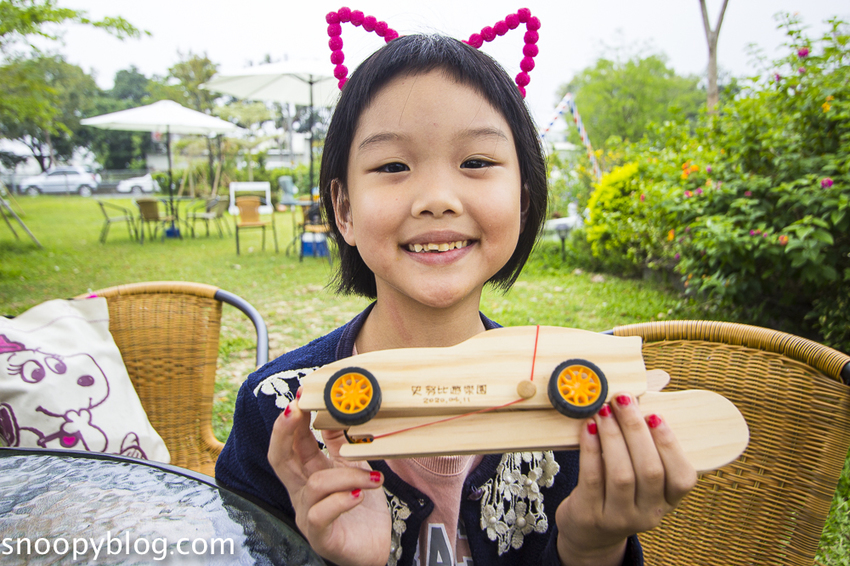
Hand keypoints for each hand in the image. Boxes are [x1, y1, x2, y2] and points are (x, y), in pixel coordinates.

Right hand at [268, 392, 390, 565]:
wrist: (377, 545)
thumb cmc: (361, 507)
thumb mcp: (351, 467)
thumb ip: (338, 443)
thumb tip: (333, 410)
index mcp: (307, 474)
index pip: (291, 443)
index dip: (292, 420)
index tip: (301, 395)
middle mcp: (301, 493)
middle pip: (279, 460)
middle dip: (284, 431)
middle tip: (296, 409)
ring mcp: (308, 515)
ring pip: (315, 485)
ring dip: (348, 476)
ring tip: (374, 478)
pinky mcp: (321, 535)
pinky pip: (322, 514)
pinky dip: (342, 500)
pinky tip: (359, 496)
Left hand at [555, 393, 696, 565]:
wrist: (590, 531)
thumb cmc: (618, 490)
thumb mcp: (640, 470)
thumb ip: (649, 432)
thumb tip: (660, 379)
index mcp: (668, 501)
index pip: (683, 478)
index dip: (671, 445)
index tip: (656, 415)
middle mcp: (649, 513)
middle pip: (649, 470)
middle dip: (636, 430)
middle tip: (624, 400)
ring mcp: (619, 518)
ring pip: (621, 475)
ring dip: (612, 436)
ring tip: (603, 410)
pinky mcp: (591, 515)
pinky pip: (592, 478)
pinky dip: (591, 449)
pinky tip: (588, 429)